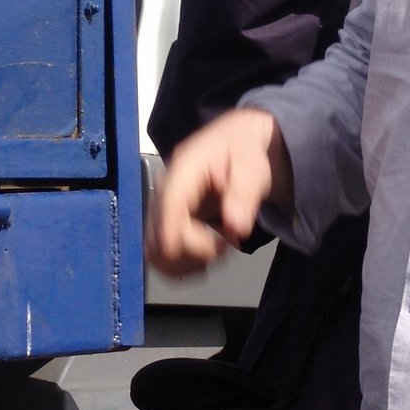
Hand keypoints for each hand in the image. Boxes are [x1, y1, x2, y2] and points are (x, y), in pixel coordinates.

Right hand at [146, 107, 290, 275]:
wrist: (239, 145)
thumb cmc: (245, 152)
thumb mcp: (252, 167)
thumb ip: (244, 194)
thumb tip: (235, 228)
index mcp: (182, 169)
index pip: (168, 207)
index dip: (179, 236)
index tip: (211, 253)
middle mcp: (164, 190)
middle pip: (157, 237)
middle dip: (192, 253)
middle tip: (225, 245)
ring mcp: (162, 208)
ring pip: (156, 253)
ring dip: (188, 263)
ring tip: (219, 249)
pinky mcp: (165, 223)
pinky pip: (162, 255)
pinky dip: (185, 264)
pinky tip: (207, 254)